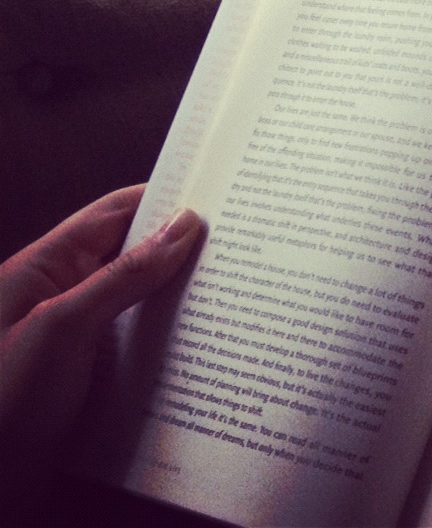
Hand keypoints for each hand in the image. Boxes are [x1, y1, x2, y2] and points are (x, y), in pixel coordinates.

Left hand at [0, 186, 202, 500]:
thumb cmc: (0, 403)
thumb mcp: (63, 328)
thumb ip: (125, 274)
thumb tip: (184, 225)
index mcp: (43, 268)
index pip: (114, 212)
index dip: (164, 199)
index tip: (218, 199)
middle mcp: (58, 297)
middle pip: (132, 255)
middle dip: (181, 253)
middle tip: (236, 252)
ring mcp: (71, 340)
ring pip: (138, 302)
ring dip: (177, 302)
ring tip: (228, 300)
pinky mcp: (83, 380)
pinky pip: (135, 345)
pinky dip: (166, 343)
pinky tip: (199, 352)